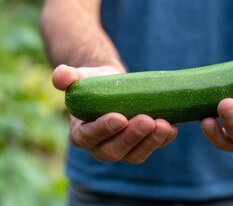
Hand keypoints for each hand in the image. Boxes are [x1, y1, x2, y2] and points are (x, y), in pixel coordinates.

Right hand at [52, 65, 177, 163]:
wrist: (112, 84)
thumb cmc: (94, 81)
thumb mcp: (80, 76)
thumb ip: (68, 76)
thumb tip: (60, 76)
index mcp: (80, 133)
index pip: (88, 136)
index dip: (104, 129)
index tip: (119, 118)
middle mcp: (100, 147)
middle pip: (114, 150)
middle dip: (132, 137)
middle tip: (147, 119)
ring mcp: (122, 149)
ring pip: (135, 154)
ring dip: (151, 142)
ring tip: (164, 124)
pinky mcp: (139, 146)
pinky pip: (151, 148)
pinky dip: (162, 140)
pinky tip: (172, 127)